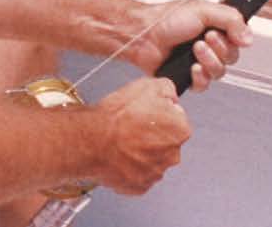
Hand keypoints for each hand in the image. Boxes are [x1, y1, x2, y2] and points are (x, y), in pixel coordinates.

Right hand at [90, 77, 190, 194]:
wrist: (92, 141)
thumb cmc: (117, 116)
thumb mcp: (147, 85)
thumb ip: (167, 89)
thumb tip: (171, 96)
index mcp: (179, 130)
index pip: (175, 119)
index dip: (158, 112)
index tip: (144, 112)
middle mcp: (172, 155)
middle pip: (165, 141)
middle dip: (151, 134)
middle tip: (130, 125)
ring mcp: (155, 173)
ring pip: (151, 158)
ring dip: (140, 150)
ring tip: (121, 140)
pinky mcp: (139, 186)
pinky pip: (138, 173)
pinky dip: (130, 166)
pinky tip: (118, 154)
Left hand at [131, 0, 251, 91]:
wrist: (143, 34)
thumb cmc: (166, 18)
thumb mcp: (203, 9)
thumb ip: (230, 19)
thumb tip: (249, 37)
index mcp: (215, 27)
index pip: (238, 39)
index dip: (234, 39)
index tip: (222, 32)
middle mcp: (209, 45)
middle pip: (231, 57)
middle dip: (219, 49)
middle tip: (204, 38)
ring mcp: (199, 62)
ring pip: (220, 72)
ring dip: (209, 61)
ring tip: (195, 49)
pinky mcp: (188, 77)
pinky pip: (204, 85)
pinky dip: (200, 78)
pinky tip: (192, 68)